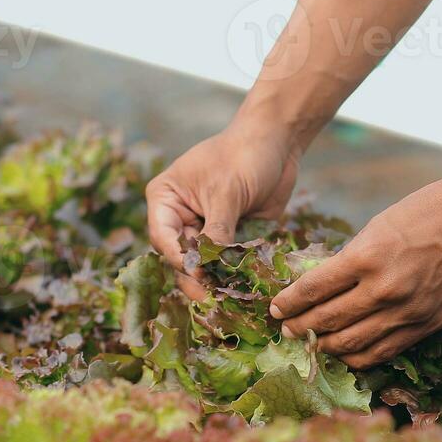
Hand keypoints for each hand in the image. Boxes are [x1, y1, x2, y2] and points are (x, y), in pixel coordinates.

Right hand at [145, 123, 301, 296]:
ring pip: (203, 265)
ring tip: (230, 298)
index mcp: (166, 200)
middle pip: (181, 258)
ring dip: (216, 280)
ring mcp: (205, 229)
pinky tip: (245, 290)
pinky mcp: (230, 238)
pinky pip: (227, 263)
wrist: (279, 142)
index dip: (180, 259)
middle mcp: (180, 218)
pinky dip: (235, 275)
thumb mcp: (227, 192)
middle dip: (197, 277)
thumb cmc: (244, 155)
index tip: (199, 275)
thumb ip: (216, 231)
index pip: (163, 237)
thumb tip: (207, 269)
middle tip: (214, 298)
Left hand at [269, 163, 441, 368]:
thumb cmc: (430, 209)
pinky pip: (386, 350)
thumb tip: (326, 286)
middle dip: (300, 328)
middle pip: (328, 321)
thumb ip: (355, 259)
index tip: (276, 308)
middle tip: (285, 330)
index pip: (314, 290)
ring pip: (354, 344)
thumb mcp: (380, 225)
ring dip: (326, 347)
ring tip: (311, 345)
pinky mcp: (429, 324)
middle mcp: (384, 289)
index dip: (290, 303)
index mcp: (366, 257)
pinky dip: (361, 357)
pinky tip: (348, 355)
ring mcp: (408, 311)